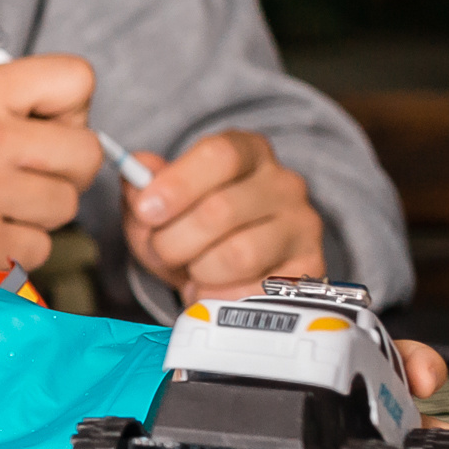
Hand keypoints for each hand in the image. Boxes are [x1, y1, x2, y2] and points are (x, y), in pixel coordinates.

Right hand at [0, 55, 101, 272]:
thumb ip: (11, 101)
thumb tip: (77, 123)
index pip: (78, 80)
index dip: (70, 108)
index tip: (44, 126)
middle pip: (86, 153)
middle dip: (65, 169)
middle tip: (26, 175)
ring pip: (66, 206)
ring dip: (39, 213)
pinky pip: (39, 247)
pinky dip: (17, 247)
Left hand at [122, 129, 322, 304]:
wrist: (223, 271)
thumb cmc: (188, 227)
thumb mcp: (157, 204)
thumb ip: (142, 187)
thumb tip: (138, 171)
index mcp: (248, 152)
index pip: (219, 155)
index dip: (177, 184)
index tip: (146, 211)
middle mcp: (284, 184)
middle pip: (220, 210)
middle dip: (174, 240)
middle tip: (161, 251)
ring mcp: (302, 226)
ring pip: (239, 254)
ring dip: (198, 271)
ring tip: (190, 270)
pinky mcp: (309, 269)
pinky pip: (255, 291)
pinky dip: (220, 296)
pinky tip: (212, 289)